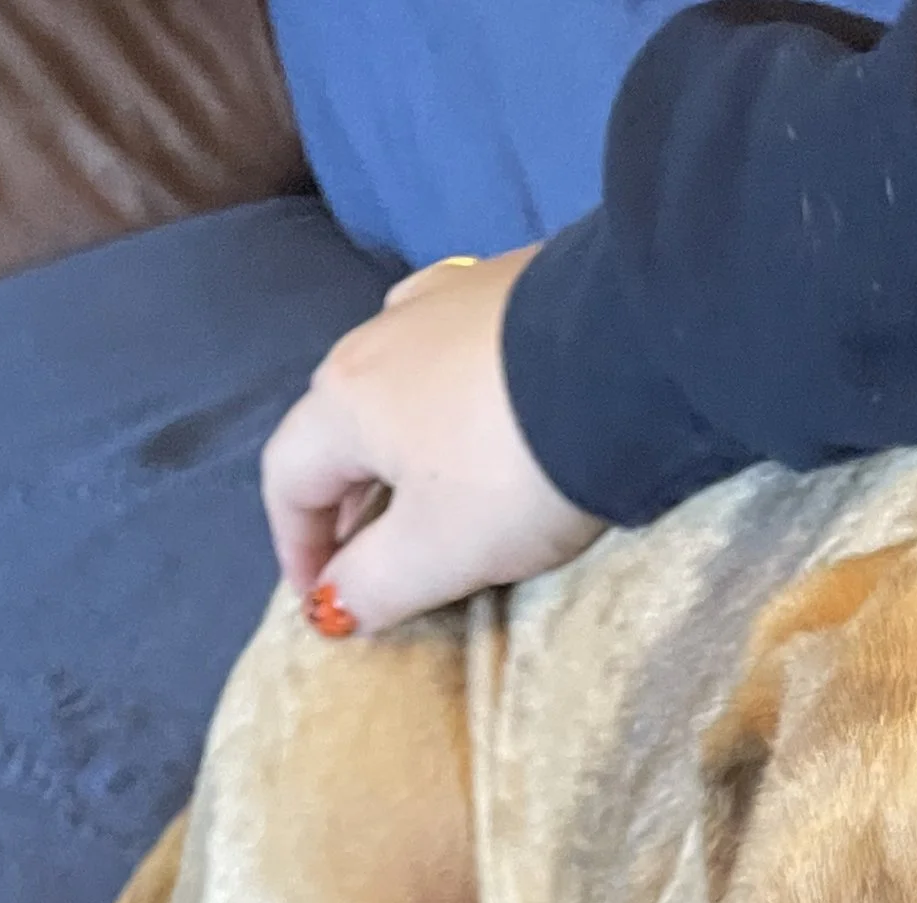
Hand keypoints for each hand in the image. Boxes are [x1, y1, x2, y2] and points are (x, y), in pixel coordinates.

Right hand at [262, 248, 605, 635]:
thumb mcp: (440, 550)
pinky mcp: (509, 282)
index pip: (287, 476)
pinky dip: (447, 399)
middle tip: (366, 553)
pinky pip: (454, 349)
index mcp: (343, 397)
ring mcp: (444, 296)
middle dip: (343, 495)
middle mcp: (378, 332)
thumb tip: (331, 605)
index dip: (296, 546)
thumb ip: (376, 583)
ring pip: (393, 380)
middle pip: (336, 423)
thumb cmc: (517, 468)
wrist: (630, 361)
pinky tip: (479, 416)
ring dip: (394, 442)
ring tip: (422, 489)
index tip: (318, 598)